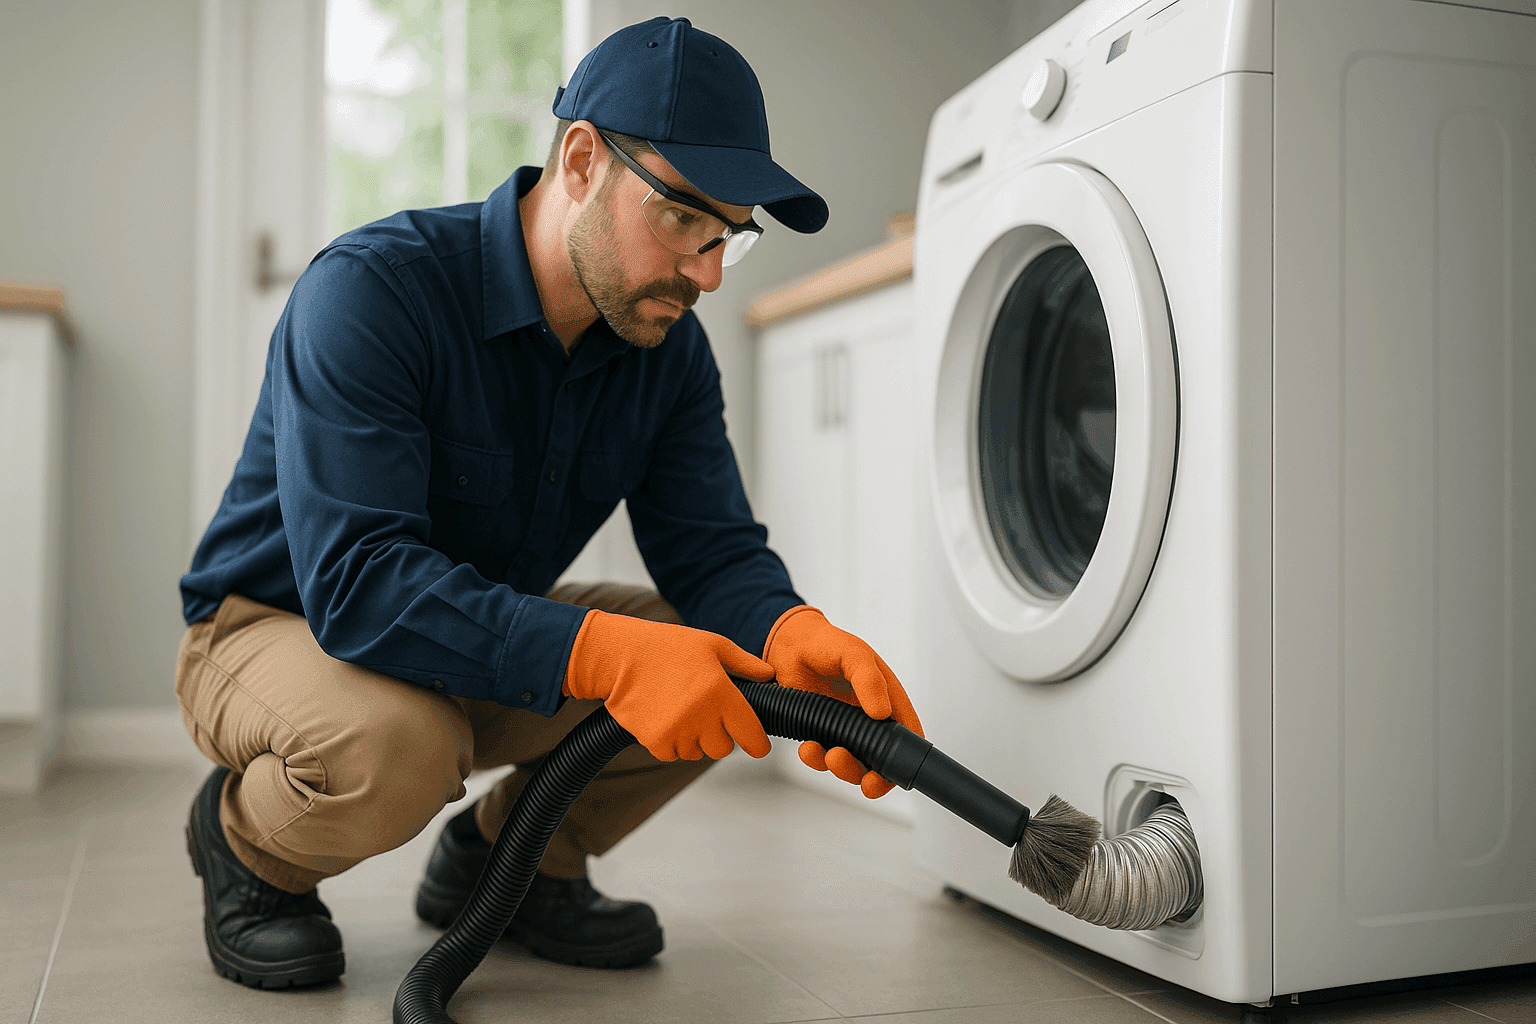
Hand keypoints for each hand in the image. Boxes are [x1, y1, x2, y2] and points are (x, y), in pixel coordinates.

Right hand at [563, 610, 775, 761]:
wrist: (619, 656)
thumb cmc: (665, 647)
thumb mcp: (712, 645)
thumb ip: (744, 663)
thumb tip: (769, 675)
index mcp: (721, 693)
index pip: (751, 734)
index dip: (757, 744)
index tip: (759, 747)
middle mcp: (702, 716)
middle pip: (723, 749)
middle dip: (720, 736)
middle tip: (707, 716)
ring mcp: (677, 731)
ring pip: (696, 752)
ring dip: (693, 739)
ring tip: (680, 710)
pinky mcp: (655, 741)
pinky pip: (672, 754)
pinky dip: (670, 742)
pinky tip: (663, 717)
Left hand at [762, 606, 923, 797]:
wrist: (790, 645)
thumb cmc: (829, 645)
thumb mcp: (854, 654)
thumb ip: (870, 681)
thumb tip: (882, 712)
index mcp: (889, 699)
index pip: (908, 736)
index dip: (905, 761)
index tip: (890, 774)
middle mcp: (870, 718)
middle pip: (882, 760)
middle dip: (873, 776)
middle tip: (864, 779)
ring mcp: (846, 728)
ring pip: (854, 764)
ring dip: (843, 768)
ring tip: (829, 756)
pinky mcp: (822, 733)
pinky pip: (823, 757)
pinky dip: (817, 759)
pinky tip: (808, 748)